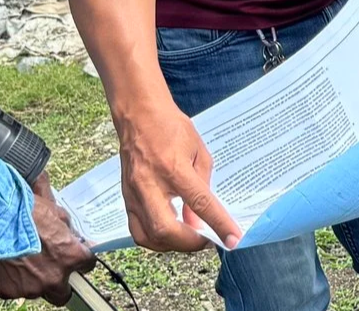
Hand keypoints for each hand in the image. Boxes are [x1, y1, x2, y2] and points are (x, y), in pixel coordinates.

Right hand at [0, 170, 95, 304]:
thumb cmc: (23, 209)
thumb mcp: (53, 210)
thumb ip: (66, 228)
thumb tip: (70, 235)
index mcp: (69, 257)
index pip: (87, 265)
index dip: (80, 258)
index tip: (74, 255)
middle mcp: (53, 278)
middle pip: (64, 293)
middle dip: (59, 282)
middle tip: (50, 267)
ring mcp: (30, 288)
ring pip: (37, 290)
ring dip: (33, 279)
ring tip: (20, 259)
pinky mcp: (8, 291)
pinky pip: (13, 289)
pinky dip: (11, 279)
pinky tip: (5, 262)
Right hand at [116, 99, 240, 251]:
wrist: (138, 113)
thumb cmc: (170, 127)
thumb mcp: (198, 150)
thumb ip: (202, 185)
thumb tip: (200, 218)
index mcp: (173, 167)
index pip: (199, 203)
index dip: (219, 225)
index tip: (233, 240)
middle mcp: (150, 183)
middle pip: (166, 229)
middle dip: (190, 244)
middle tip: (206, 238)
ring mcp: (134, 192)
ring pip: (149, 236)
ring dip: (172, 244)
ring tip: (188, 237)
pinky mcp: (125, 197)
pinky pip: (137, 230)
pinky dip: (155, 239)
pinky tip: (168, 232)